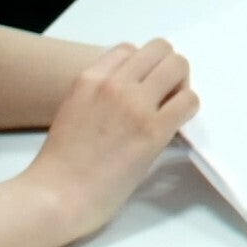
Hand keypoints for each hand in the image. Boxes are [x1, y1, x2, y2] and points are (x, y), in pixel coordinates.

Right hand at [20, 39, 198, 243]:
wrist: (56, 196)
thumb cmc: (60, 165)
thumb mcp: (73, 110)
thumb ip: (99, 95)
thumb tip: (131, 94)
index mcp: (89, 78)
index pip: (129, 49)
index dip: (141, 67)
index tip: (143, 86)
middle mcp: (114, 84)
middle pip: (160, 50)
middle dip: (167, 69)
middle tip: (165, 94)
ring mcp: (135, 105)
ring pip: (178, 66)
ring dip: (182, 84)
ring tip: (172, 108)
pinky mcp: (154, 130)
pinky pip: (189, 100)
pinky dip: (188, 108)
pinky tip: (176, 125)